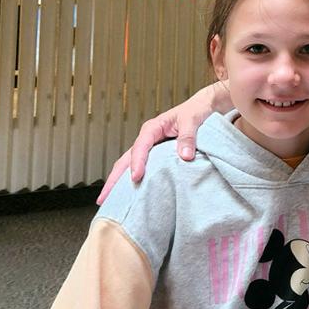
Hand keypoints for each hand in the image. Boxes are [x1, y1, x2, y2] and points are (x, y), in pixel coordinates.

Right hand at [96, 82, 229, 203]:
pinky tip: (129, 194)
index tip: (136, 177)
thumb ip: (188, 137)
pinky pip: (142, 168)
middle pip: (125, 159)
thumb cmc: (196, 111)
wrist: (204, 107)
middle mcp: (148, 138)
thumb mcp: (193, 120)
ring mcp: (151, 147)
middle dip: (113, 179)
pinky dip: (132, 180)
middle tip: (104, 198)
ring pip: (129, 165)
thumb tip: (185, 156)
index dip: (137, 162)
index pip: (140, 147)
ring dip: (119, 182)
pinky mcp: (157, 155)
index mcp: (153, 128)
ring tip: (109, 201)